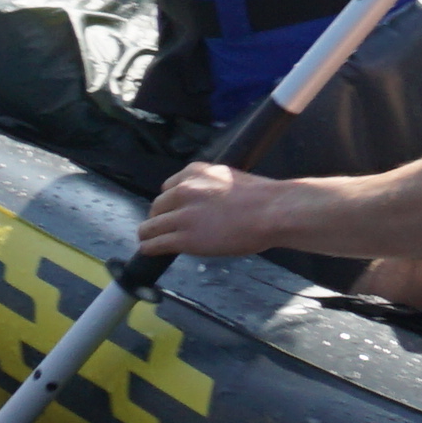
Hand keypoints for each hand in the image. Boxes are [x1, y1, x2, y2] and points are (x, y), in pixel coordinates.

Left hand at [146, 159, 315, 261]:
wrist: (272, 212)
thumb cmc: (263, 198)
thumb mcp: (230, 178)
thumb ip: (210, 186)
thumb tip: (205, 202)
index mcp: (195, 171)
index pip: (169, 187)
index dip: (171, 202)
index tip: (175, 211)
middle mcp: (184, 189)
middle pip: (157, 206)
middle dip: (160, 217)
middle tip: (166, 228)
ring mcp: (182, 215)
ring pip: (150, 226)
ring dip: (149, 234)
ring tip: (150, 241)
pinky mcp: (183, 238)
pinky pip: (155, 244)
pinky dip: (149, 248)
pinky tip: (149, 251)